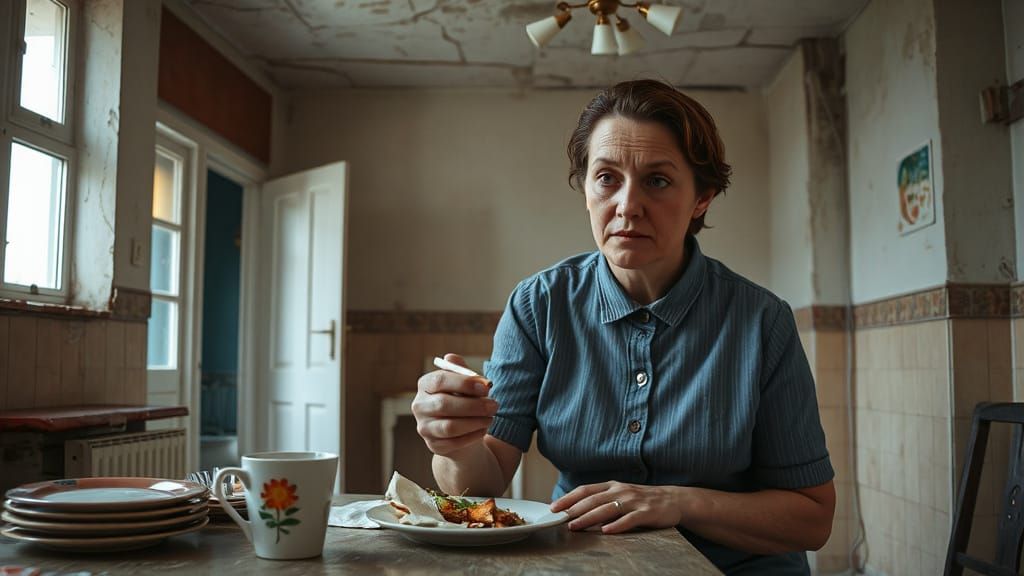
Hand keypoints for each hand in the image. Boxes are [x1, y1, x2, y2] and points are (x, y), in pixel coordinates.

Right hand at [411, 353, 497, 456]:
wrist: (462, 431)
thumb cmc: (464, 401)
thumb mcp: (466, 385)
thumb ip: (462, 372)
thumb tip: (452, 357)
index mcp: (425, 384)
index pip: (440, 381)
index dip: (464, 383)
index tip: (487, 387)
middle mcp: (419, 406)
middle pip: (444, 405)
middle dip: (473, 405)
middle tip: (494, 405)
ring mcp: (424, 427)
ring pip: (450, 426)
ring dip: (475, 422)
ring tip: (490, 418)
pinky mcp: (433, 445)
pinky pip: (455, 442)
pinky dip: (473, 435)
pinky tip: (483, 429)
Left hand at [550, 481, 686, 533]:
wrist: (673, 499)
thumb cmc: (641, 499)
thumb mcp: (620, 494)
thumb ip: (601, 500)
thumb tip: (575, 510)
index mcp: (612, 486)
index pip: (585, 490)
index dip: (568, 498)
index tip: (553, 507)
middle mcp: (621, 491)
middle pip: (593, 500)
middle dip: (574, 509)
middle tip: (560, 519)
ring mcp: (634, 501)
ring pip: (607, 509)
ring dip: (589, 518)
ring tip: (576, 526)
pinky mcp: (646, 512)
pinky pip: (630, 519)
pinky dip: (617, 525)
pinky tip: (607, 531)